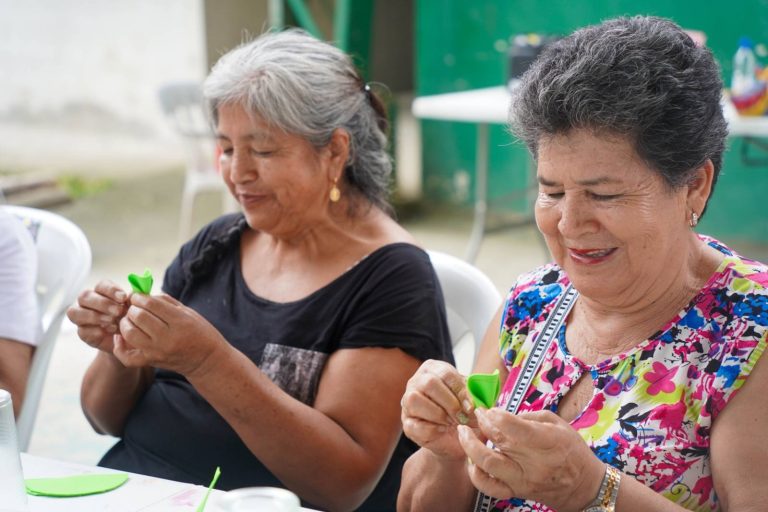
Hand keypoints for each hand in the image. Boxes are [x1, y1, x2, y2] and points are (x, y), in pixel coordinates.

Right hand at [67, 280, 128, 352]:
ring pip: (76, 312)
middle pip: (84, 296)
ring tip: (112, 321)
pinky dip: (96, 330)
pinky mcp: (82, 333)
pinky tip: (108, 331)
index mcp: (101, 292)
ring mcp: (81, 317)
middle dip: (102, 303)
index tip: (123, 297)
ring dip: (95, 316)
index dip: (111, 290)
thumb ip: (133, 300)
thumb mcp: (133, 309)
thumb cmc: (129, 319)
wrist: (127, 341)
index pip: (101, 285)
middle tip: (118, 311)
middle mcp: (87, 302)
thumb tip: (135, 291)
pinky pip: (82, 330)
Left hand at [114, 293, 228, 375]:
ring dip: (126, 323)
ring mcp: (158, 351)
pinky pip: (128, 357)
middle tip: (134, 307)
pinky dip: (120, 347)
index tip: (137, 295)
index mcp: (179, 321)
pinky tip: (119, 337)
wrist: (207, 360)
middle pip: (139, 317)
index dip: (140, 297)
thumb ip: (166, 302)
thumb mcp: (188, 312)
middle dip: (132, 308)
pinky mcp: (152, 362)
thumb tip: (144, 294)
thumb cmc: (200, 332)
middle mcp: (167, 337)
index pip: (151, 304)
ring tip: (130, 319)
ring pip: (130, 333)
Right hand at [401, 359, 476, 460]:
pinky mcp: (406, 423)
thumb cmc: (465, 413)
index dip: (460, 391)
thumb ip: (479, 393)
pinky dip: (432, 429)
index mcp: (434, 369)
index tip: (471, 406)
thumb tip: (486, 391)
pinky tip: (442, 430)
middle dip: (450, 403)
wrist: (456, 440)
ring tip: (450, 422)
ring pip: (415, 400)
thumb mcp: (474, 399)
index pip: (446, 373)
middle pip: (429, 383)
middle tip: (461, 416)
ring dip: (438, 414)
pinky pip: (414, 424)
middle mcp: (416, 381)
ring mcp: (407, 402)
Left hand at [457, 408, 604, 511]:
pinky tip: (471, 460)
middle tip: (477, 415)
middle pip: (499, 442)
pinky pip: (488, 487)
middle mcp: (535, 463)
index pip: (517, 429)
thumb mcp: (557, 423)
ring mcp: (523, 480)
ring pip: (488, 465)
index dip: (498, 416)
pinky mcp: (516, 492)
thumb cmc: (571, 450)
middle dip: (482, 424)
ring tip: (464, 433)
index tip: (490, 409)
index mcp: (548, 442)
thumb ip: (529, 417)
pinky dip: (475, 473)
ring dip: (470, 447)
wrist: (583, 487)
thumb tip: (502, 415)